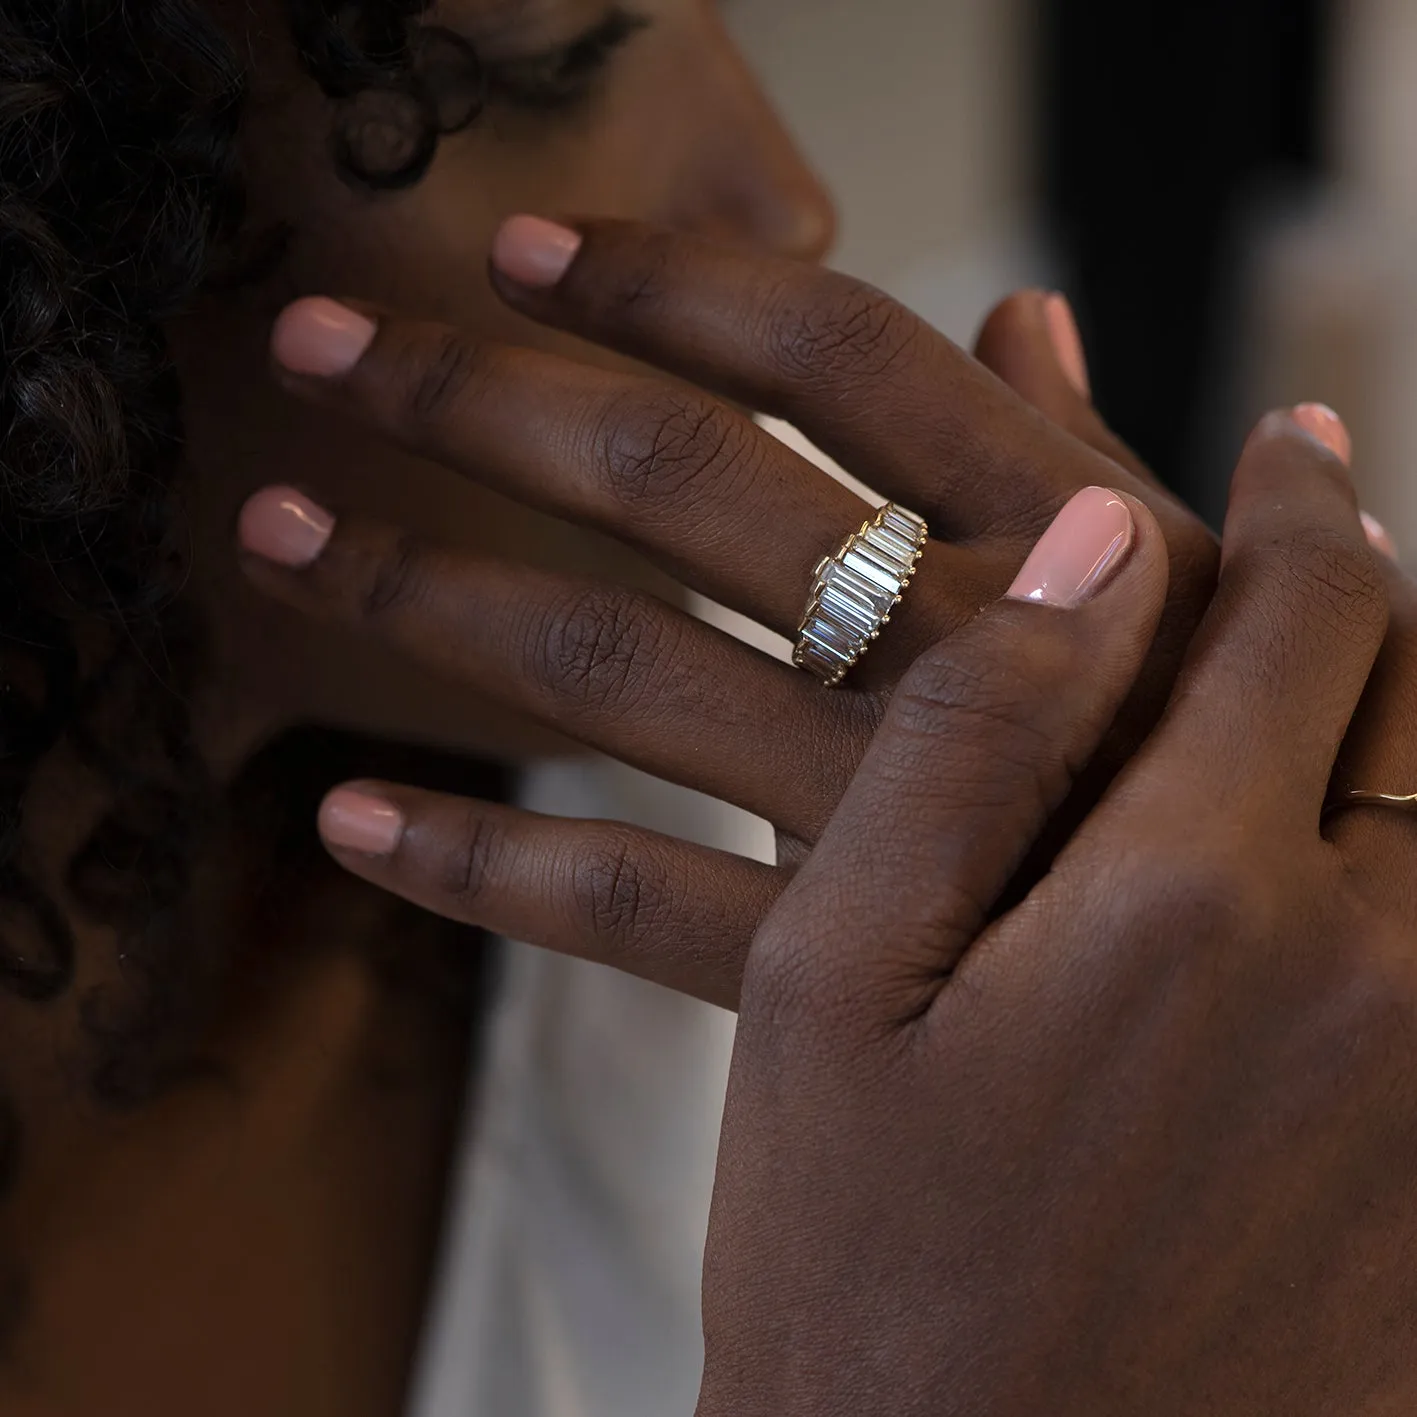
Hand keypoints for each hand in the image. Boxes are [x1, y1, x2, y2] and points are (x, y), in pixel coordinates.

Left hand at [239, 218, 1220, 1007]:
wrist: (1306, 998)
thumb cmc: (1250, 768)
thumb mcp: (1206, 591)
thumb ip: (1093, 454)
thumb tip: (1026, 313)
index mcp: (1062, 536)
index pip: (836, 355)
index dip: (668, 283)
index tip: (519, 246)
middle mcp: (956, 649)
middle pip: (677, 487)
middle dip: (476, 400)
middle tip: (311, 339)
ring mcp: (887, 813)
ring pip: (613, 675)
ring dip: (421, 594)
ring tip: (273, 534)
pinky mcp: (836, 966)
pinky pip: (626, 905)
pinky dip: (476, 861)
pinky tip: (349, 821)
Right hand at [697, 413, 1416, 1416]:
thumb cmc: (860, 1264)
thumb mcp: (832, 980)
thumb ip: (966, 737)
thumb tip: (1097, 540)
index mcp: (1192, 897)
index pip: (1304, 613)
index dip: (1297, 498)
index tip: (1284, 442)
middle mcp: (1374, 979)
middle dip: (1382, 590)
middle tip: (1317, 536)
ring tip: (1343, 677)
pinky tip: (1349, 854)